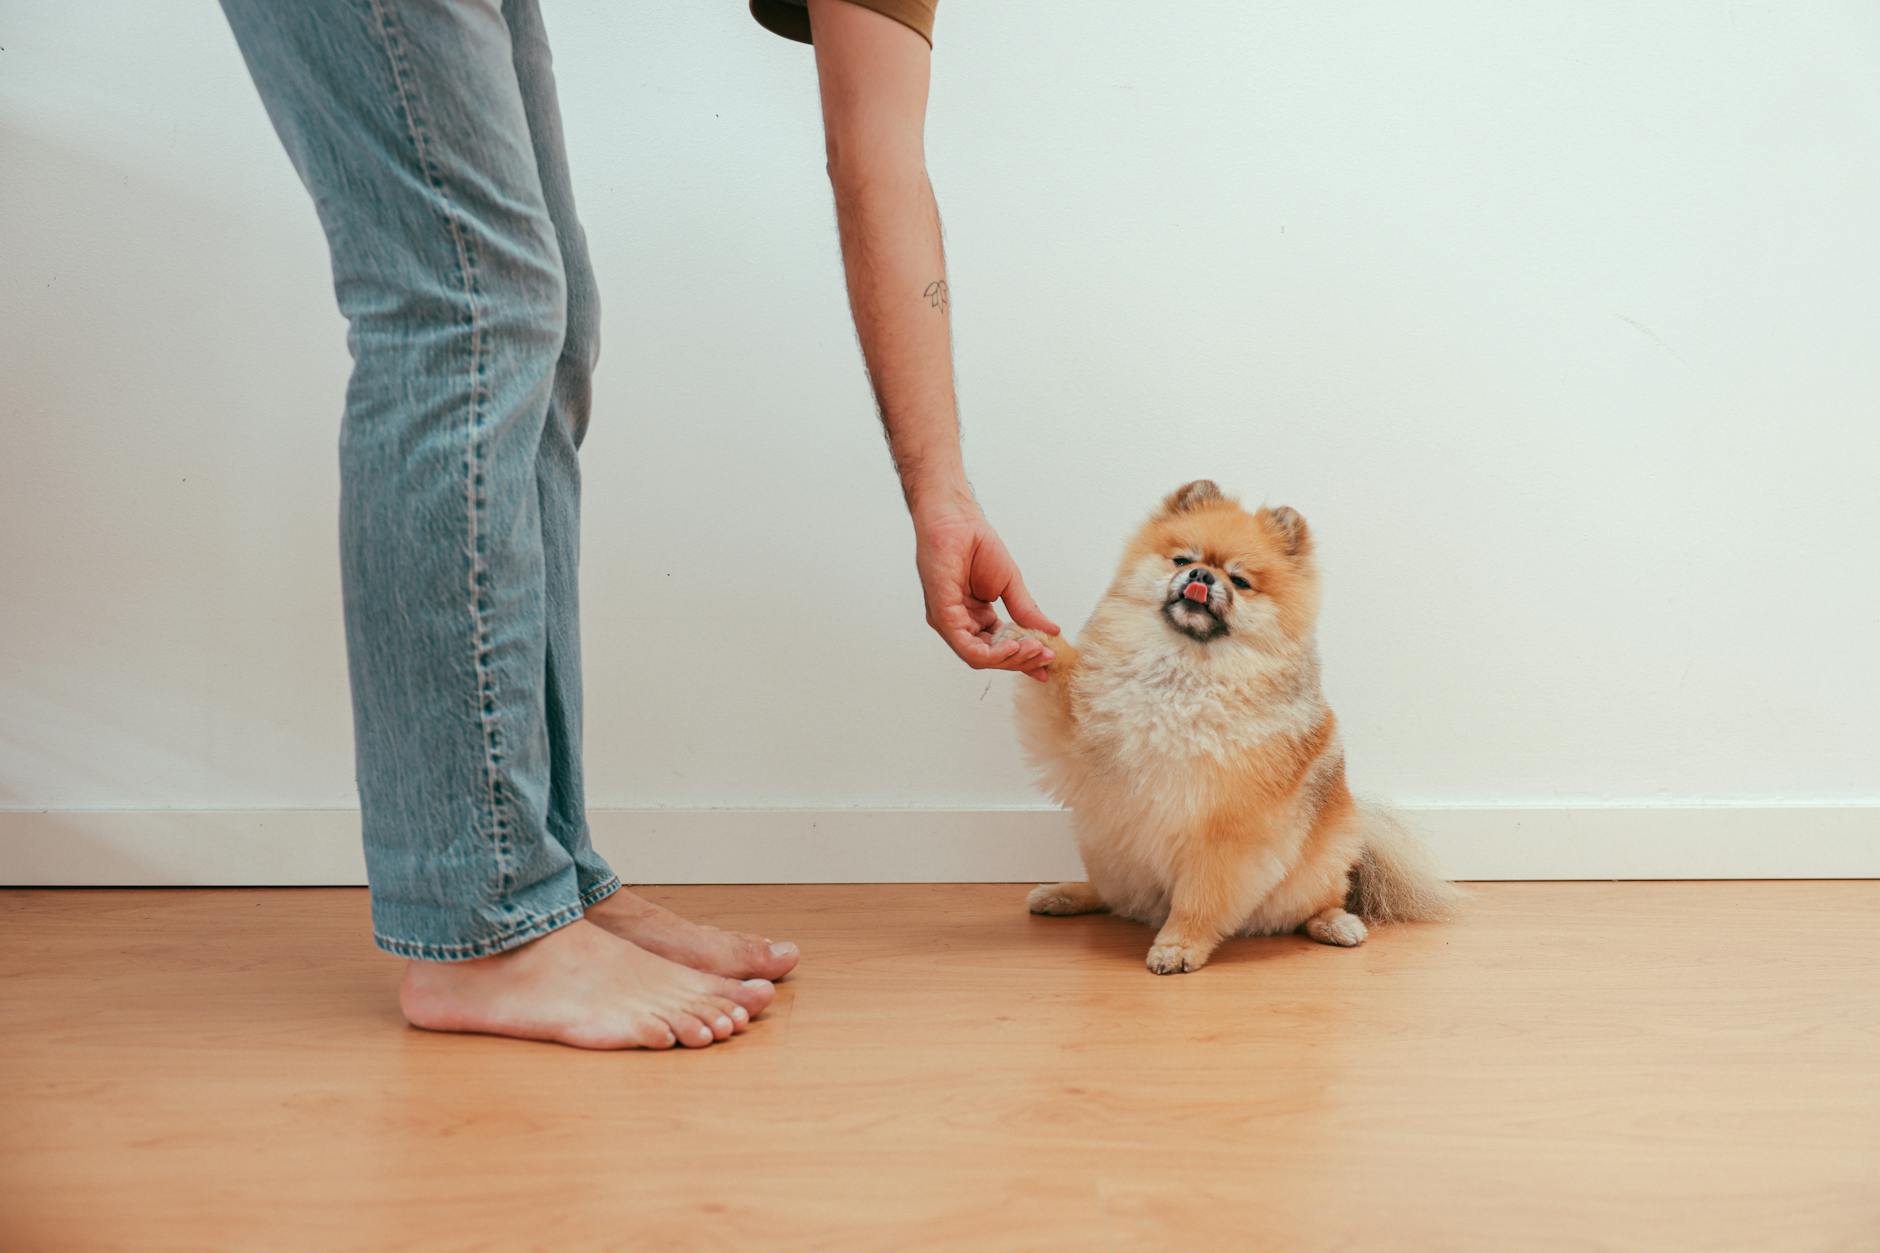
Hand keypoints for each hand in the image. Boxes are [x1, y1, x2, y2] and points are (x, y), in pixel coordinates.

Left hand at [912, 498, 1059, 680]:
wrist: (958, 519)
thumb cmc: (976, 544)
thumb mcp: (1010, 584)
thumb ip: (1026, 612)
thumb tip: (1052, 632)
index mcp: (974, 617)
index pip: (999, 648)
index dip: (1024, 658)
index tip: (1049, 662)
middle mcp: (959, 623)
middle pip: (991, 657)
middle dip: (1022, 660)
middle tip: (1047, 656)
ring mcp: (948, 621)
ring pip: (979, 657)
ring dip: (1011, 658)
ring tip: (1035, 649)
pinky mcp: (941, 615)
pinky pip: (966, 645)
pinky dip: (992, 652)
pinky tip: (1014, 646)